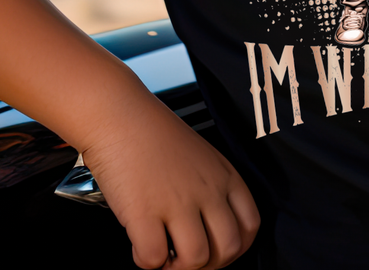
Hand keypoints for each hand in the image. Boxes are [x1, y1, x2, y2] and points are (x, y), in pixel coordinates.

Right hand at [82, 102, 259, 268]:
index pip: (250, 226)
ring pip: (196, 260)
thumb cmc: (153, 134)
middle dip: (208, 264)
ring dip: (177, 266)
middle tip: (185, 256)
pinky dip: (145, 261)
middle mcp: (207, 189)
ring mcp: (177, 201)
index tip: (214, 250)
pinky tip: (139, 243)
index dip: (234, 248)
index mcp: (224, 175)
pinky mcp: (144, 212)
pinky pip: (154, 259)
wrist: (119, 114)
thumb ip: (211, 188)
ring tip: (162, 250)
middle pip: (229, 248)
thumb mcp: (200, 157)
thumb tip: (208, 229)